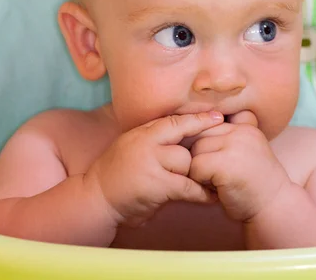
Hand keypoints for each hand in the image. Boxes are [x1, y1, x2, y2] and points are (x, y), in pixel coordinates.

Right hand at [89, 112, 222, 227]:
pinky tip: (210, 197)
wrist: (96, 199)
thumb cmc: (117, 174)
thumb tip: (183, 131)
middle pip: (185, 141)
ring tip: (199, 183)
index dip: (198, 118)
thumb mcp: (132, 146)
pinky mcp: (156, 184)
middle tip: (209, 162)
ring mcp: (150, 162)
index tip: (219, 116)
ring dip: (191, 175)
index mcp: (142, 132)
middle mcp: (146, 142)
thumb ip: (154, 139)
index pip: (175, 120)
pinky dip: (200, 192)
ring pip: (186, 161)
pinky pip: (186, 185)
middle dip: (195, 155)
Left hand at [188, 113, 289, 221]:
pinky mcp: (226, 164)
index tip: (216, 163)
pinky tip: (217, 190)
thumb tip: (188, 131)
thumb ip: (224, 140)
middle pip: (199, 135)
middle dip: (200, 156)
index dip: (206, 145)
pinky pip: (196, 167)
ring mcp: (235, 146)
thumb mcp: (244, 153)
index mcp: (245, 127)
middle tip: (215, 175)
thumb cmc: (254, 186)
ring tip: (217, 182)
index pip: (209, 123)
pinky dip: (200, 182)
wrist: (275, 209)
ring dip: (199, 169)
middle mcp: (241, 131)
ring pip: (195, 150)